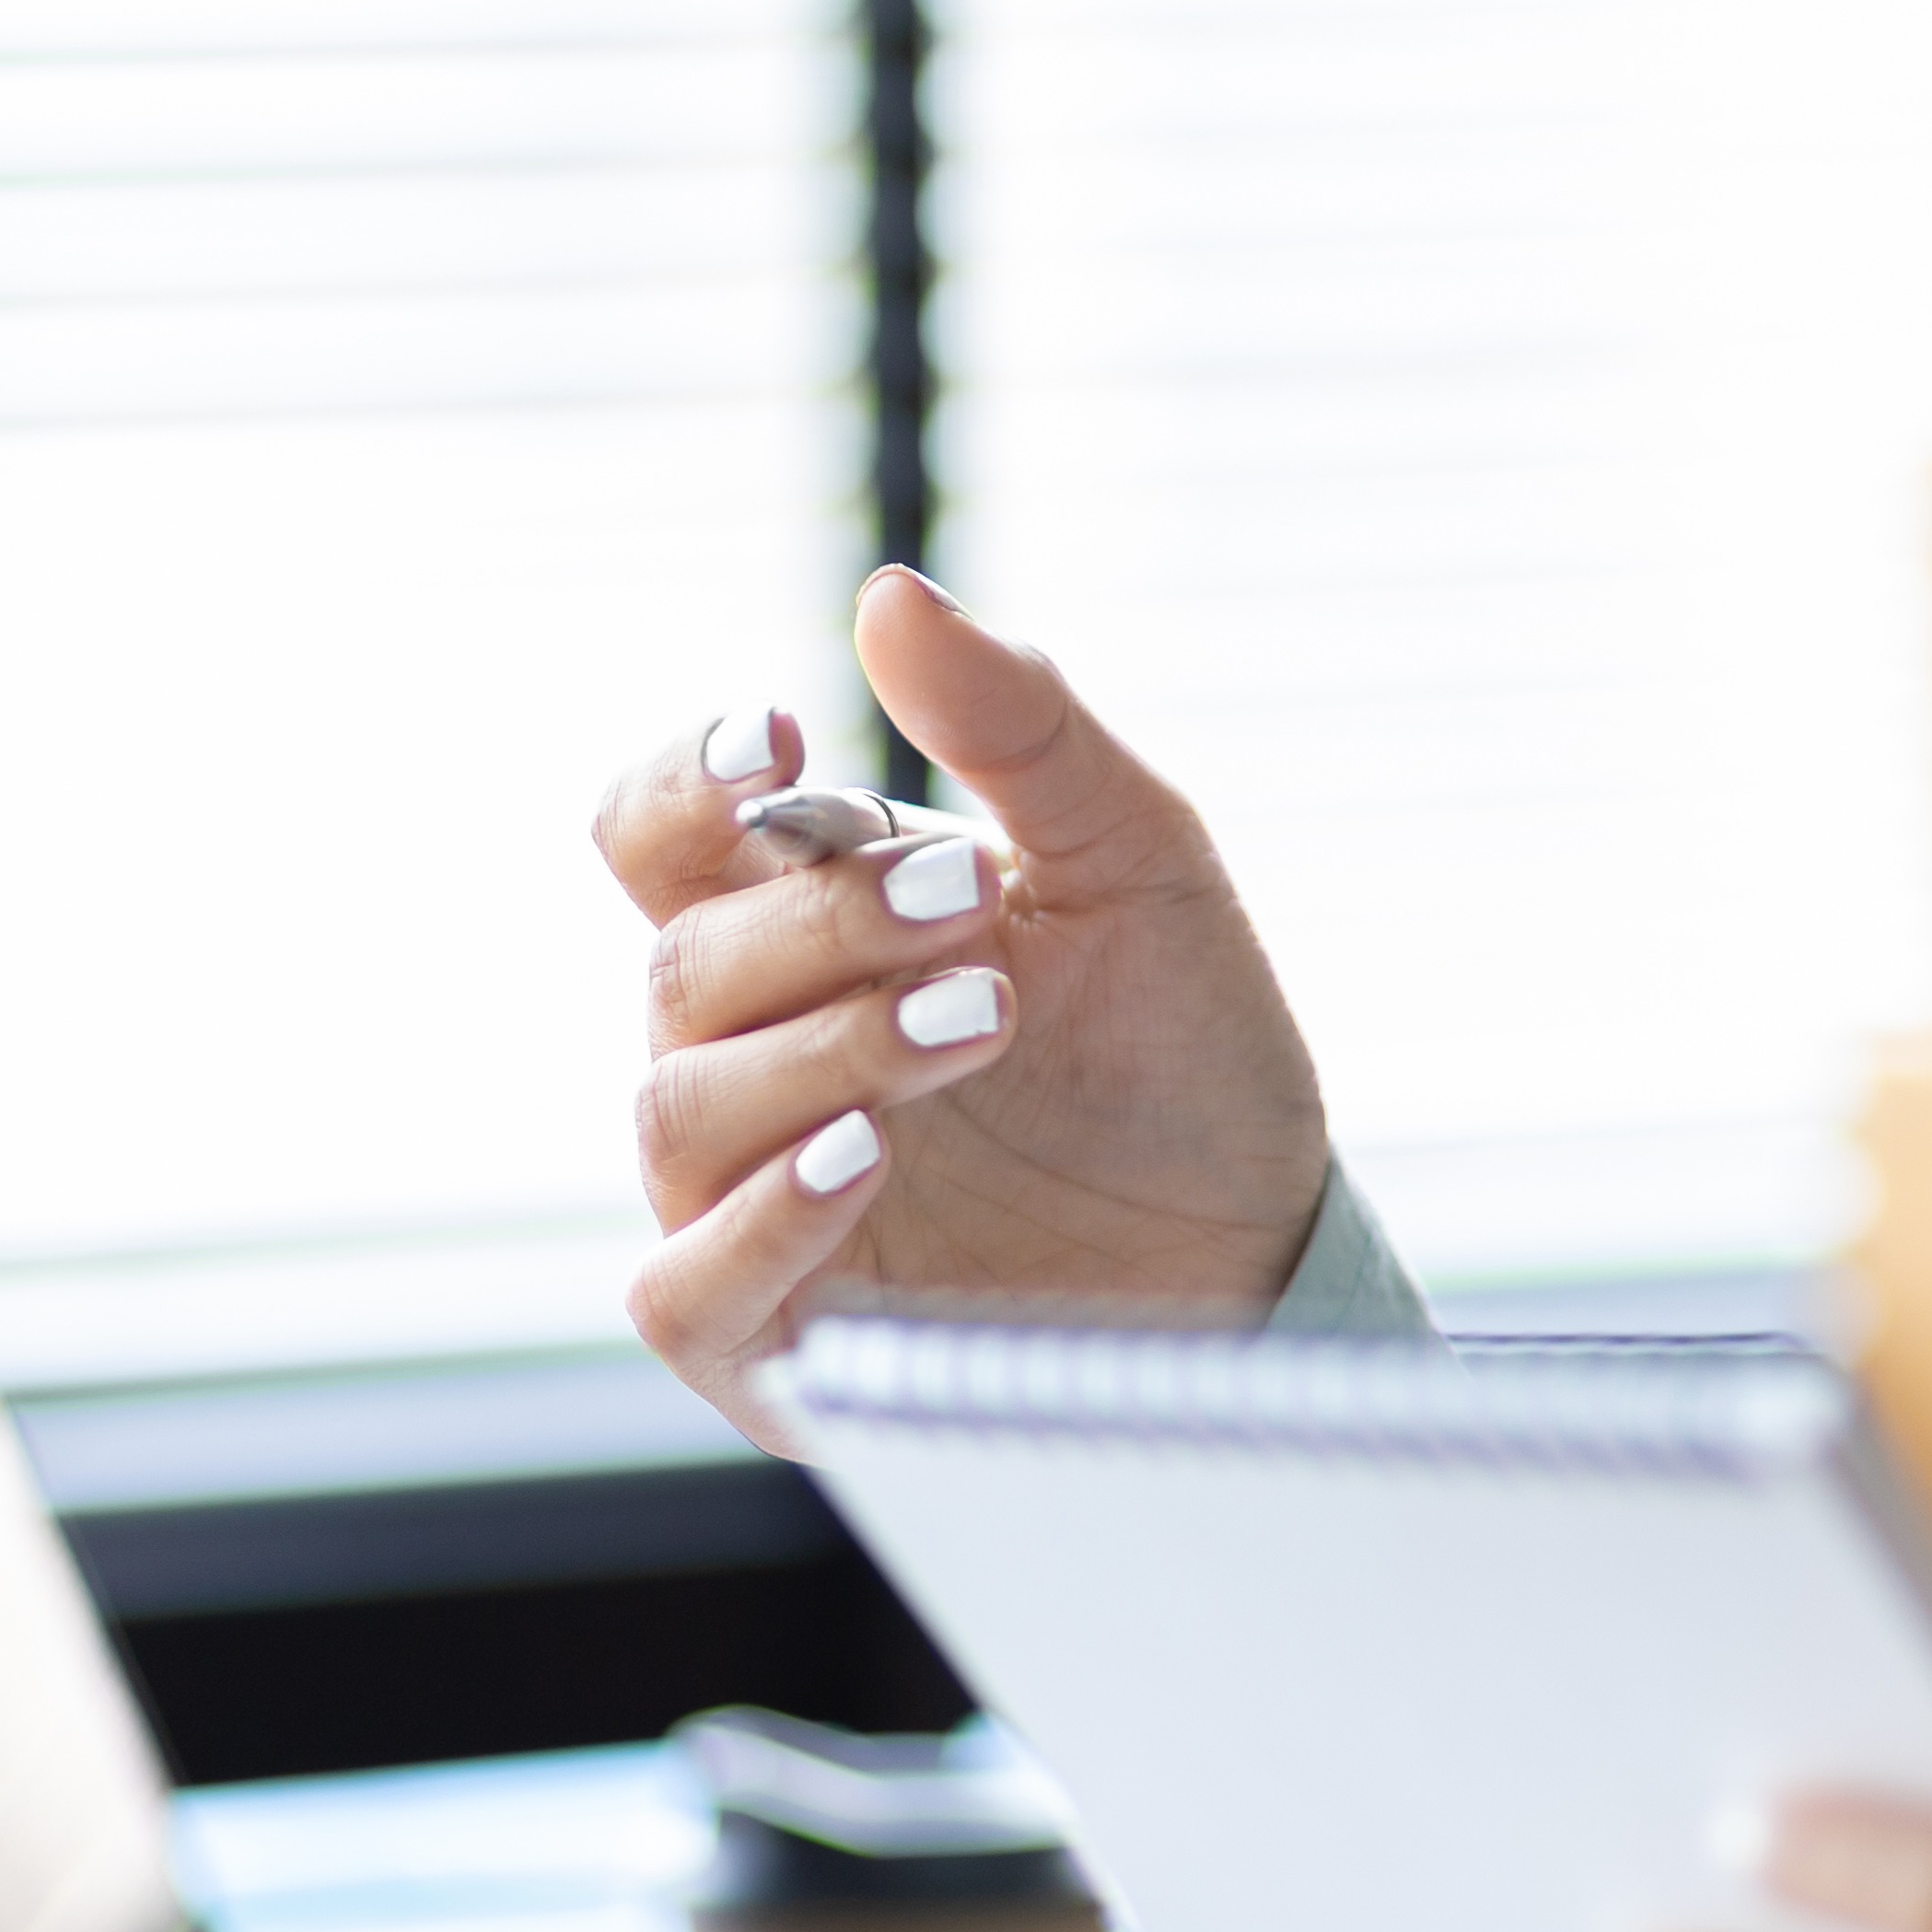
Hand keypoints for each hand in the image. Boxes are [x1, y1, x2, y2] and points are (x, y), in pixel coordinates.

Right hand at [594, 566, 1335, 1453]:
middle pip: (688, 961)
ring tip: (981, 1021)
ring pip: (682, 1107)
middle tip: (974, 904)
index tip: (771, 741)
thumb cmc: (1186, 1050)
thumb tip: (890, 592)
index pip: (662, 835)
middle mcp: (756, 1052)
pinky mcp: (776, 1340)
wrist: (1270, 1245)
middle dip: (826, 924)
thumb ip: (1018, 730)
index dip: (682, 782)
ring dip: (823, 1048)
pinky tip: (863, 1162)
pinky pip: (686, 1288)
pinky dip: (758, 1223)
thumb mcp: (1140, 865)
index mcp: (809, 925)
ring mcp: (750, 1199)